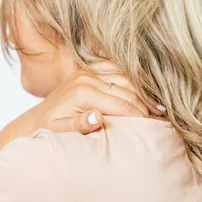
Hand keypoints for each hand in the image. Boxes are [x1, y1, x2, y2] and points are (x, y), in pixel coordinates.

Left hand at [30, 62, 164, 133]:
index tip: (156, 127)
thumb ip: (78, 125)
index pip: (121, 104)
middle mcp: (86, 77)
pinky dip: (132, 79)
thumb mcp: (60, 131)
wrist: (37, 120)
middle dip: (146, 104)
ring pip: (126, 77)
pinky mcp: (89, 69)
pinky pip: (117, 69)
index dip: (140, 116)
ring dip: (143, 91)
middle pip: (127, 89)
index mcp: (82, 92)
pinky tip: (144, 92)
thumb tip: (97, 117)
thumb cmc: (49, 130)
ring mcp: (88, 70)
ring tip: (159, 106)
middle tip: (164, 118)